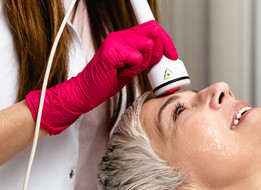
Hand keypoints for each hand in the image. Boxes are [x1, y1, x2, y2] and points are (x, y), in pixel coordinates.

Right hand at [26, 20, 177, 134]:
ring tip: (128, 70)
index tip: (172, 55)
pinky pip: (136, 57)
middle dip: (158, 52)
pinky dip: (133, 69)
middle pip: (154, 32)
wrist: (87, 91)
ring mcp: (114, 41)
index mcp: (126, 37)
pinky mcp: (111, 52)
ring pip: (147, 46)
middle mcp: (120, 35)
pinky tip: (122, 72)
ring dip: (142, 64)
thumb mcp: (132, 66)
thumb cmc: (108, 80)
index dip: (166, 41)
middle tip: (147, 66)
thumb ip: (145, 56)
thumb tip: (164, 54)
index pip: (152, 28)